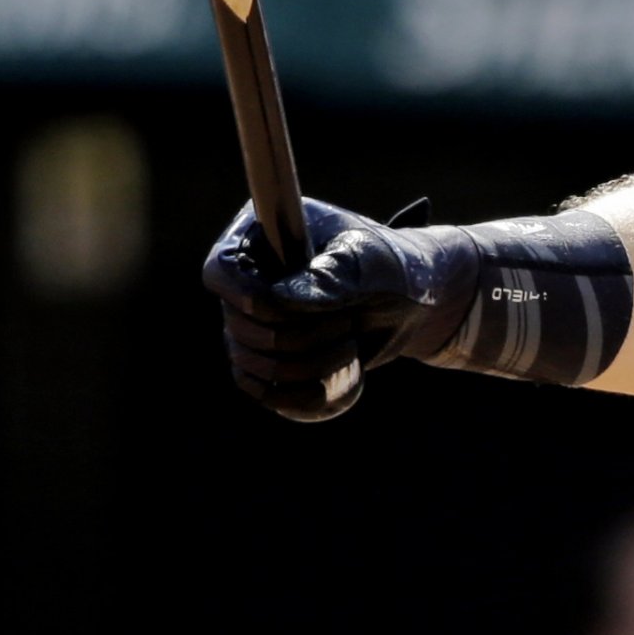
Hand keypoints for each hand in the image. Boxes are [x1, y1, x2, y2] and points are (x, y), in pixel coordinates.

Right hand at [201, 199, 479, 420]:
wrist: (412, 302)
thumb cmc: (392, 267)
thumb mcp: (372, 262)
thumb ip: (332, 275)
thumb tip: (278, 299)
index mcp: (264, 239)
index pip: (222, 271)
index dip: (240, 296)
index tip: (275, 308)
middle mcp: (248, 283)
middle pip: (241, 326)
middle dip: (300, 336)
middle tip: (348, 322)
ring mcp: (253, 324)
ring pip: (253, 363)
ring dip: (310, 365)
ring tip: (351, 346)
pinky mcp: (267, 359)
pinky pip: (260, 391)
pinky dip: (298, 395)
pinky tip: (334, 384)